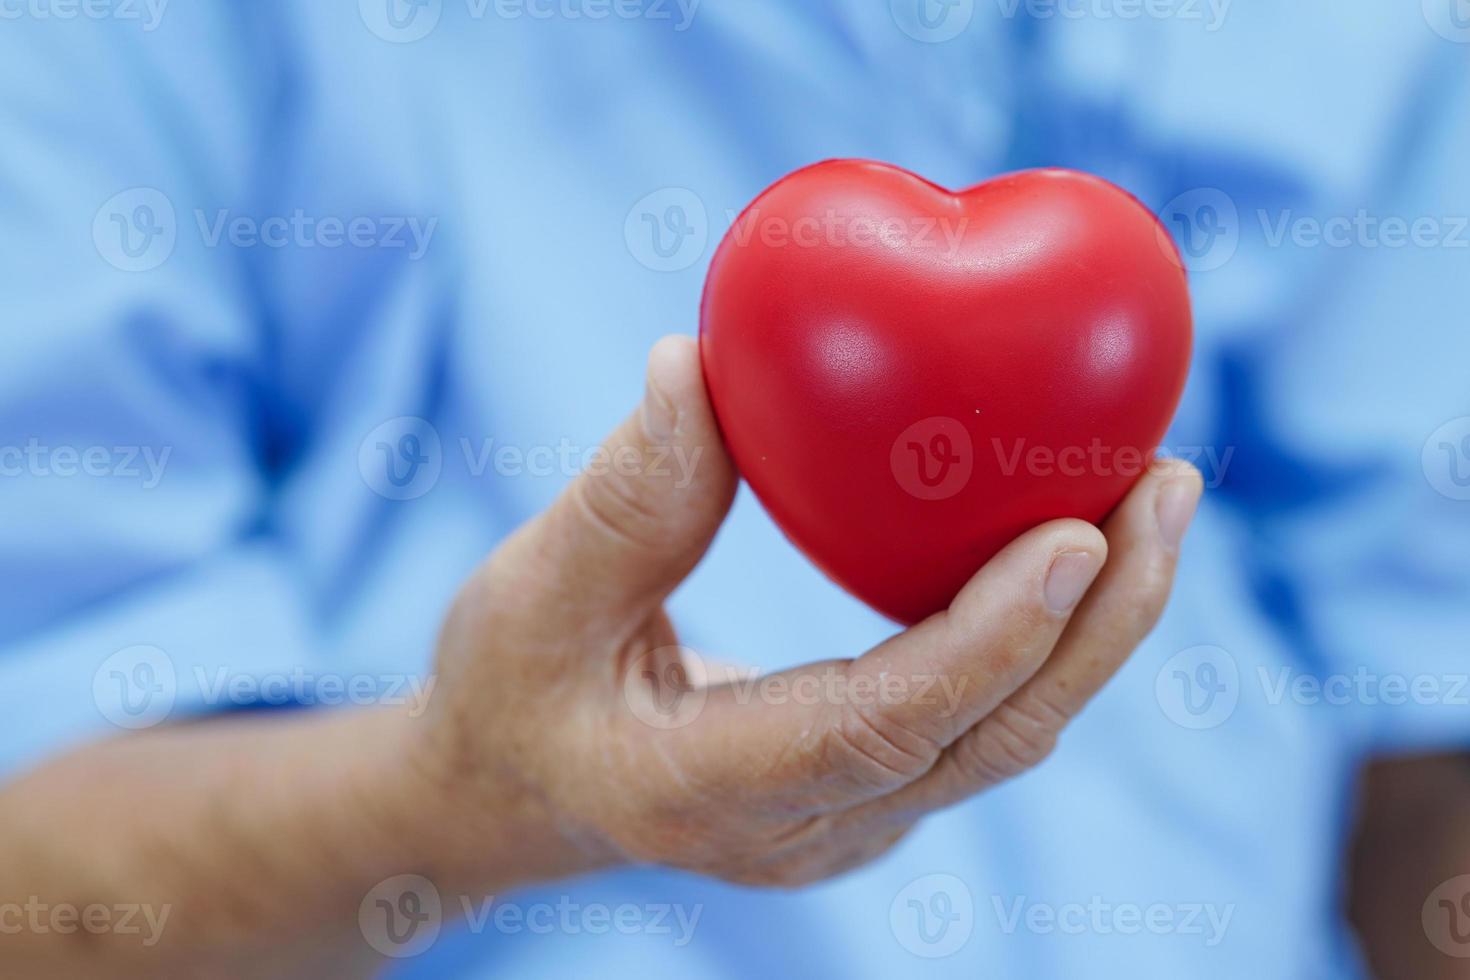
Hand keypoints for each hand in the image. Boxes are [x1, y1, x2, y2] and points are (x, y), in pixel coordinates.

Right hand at [418, 335, 1201, 888]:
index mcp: (711, 789)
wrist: (515, 784)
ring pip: (1006, 733)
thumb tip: (700, 364)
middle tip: (1164, 486)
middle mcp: (807, 826)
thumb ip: (620, 499)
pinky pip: (984, 712)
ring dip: (1095, 624)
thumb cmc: (511, 688)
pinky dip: (1047, 628)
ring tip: (1153, 496)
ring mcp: (849, 818)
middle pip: (990, 739)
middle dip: (1098, 623)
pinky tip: (1075, 534)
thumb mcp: (530, 592)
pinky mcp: (871, 785)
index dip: (988, 640)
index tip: (1077, 533)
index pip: (881, 725)